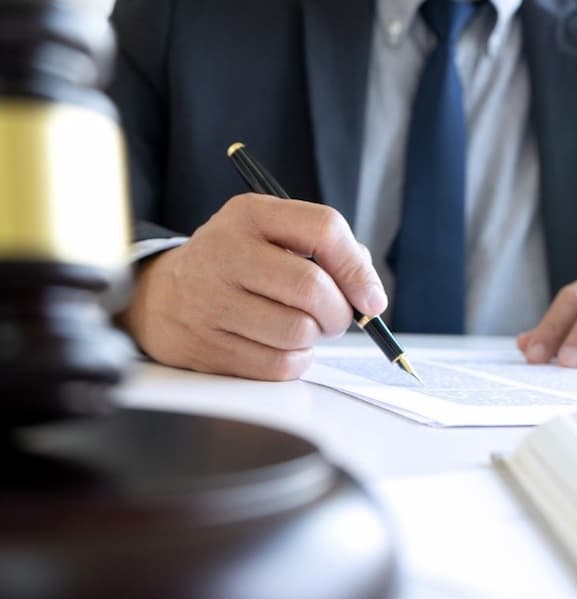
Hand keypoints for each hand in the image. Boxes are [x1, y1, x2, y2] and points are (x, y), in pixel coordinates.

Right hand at [119, 193, 386, 379]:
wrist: (164, 296)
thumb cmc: (239, 265)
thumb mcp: (273, 235)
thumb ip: (327, 251)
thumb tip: (369, 294)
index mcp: (250, 215)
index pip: (324, 229)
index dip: (358, 268)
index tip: (371, 297)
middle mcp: (226, 253)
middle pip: (312, 288)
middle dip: (339, 312)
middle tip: (337, 317)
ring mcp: (212, 301)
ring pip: (298, 331)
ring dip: (316, 338)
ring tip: (304, 328)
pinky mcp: (208, 347)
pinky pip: (278, 365)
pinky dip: (296, 361)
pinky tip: (284, 347)